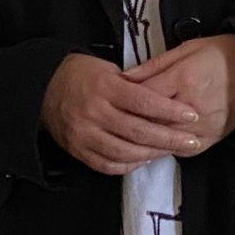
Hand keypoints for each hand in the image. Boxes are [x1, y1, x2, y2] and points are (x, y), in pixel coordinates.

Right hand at [41, 54, 200, 175]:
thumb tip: (167, 99)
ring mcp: (84, 134)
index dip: (170, 111)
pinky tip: (144, 159)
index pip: (144, 101)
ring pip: (125, 152)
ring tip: (170, 150)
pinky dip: (129, 165)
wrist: (44, 88)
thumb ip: (135, 84)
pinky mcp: (77, 150)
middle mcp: (93, 112)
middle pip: (138, 131)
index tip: (191, 115)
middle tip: (190, 139)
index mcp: (104, 87)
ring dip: (152, 154)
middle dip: (169, 138)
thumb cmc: (82, 75)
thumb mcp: (109, 69)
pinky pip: (107, 165)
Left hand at [123, 35, 234, 154]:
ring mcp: (203, 125)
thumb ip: (154, 65)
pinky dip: (165, 148)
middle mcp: (193, 106)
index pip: (144, 95)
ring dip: (144, 140)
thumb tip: (126, 77)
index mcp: (185, 79)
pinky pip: (181, 150)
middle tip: (113, 123)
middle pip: (150, 121)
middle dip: (129, 123)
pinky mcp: (211, 137)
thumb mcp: (186, 50)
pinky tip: (153, 145)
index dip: (124, 99)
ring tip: (127, 137)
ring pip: (163, 140)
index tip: (112, 100)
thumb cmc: (221, 56)